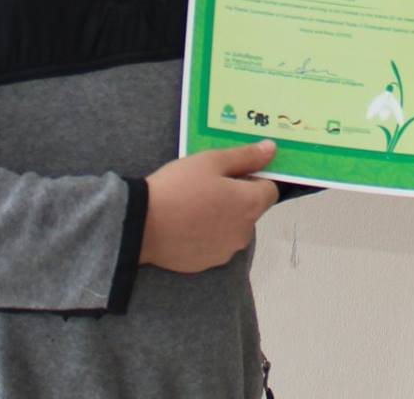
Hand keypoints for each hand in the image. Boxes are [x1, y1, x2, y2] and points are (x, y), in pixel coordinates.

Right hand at [140, 141, 279, 273]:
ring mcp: (225, 251)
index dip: (254, 177)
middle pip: (251, 209)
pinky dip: (207, 234)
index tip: (230, 172)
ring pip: (232, 228)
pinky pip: (215, 243)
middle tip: (207, 185)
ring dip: (222, 217)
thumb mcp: (212, 161)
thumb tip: (272, 149)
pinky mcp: (206, 263)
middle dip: (236, 197)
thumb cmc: (179, 187)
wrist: (142, 224)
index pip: (270, 189)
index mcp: (250, 206)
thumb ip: (246, 156)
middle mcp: (244, 233)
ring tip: (193, 205)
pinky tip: (186, 224)